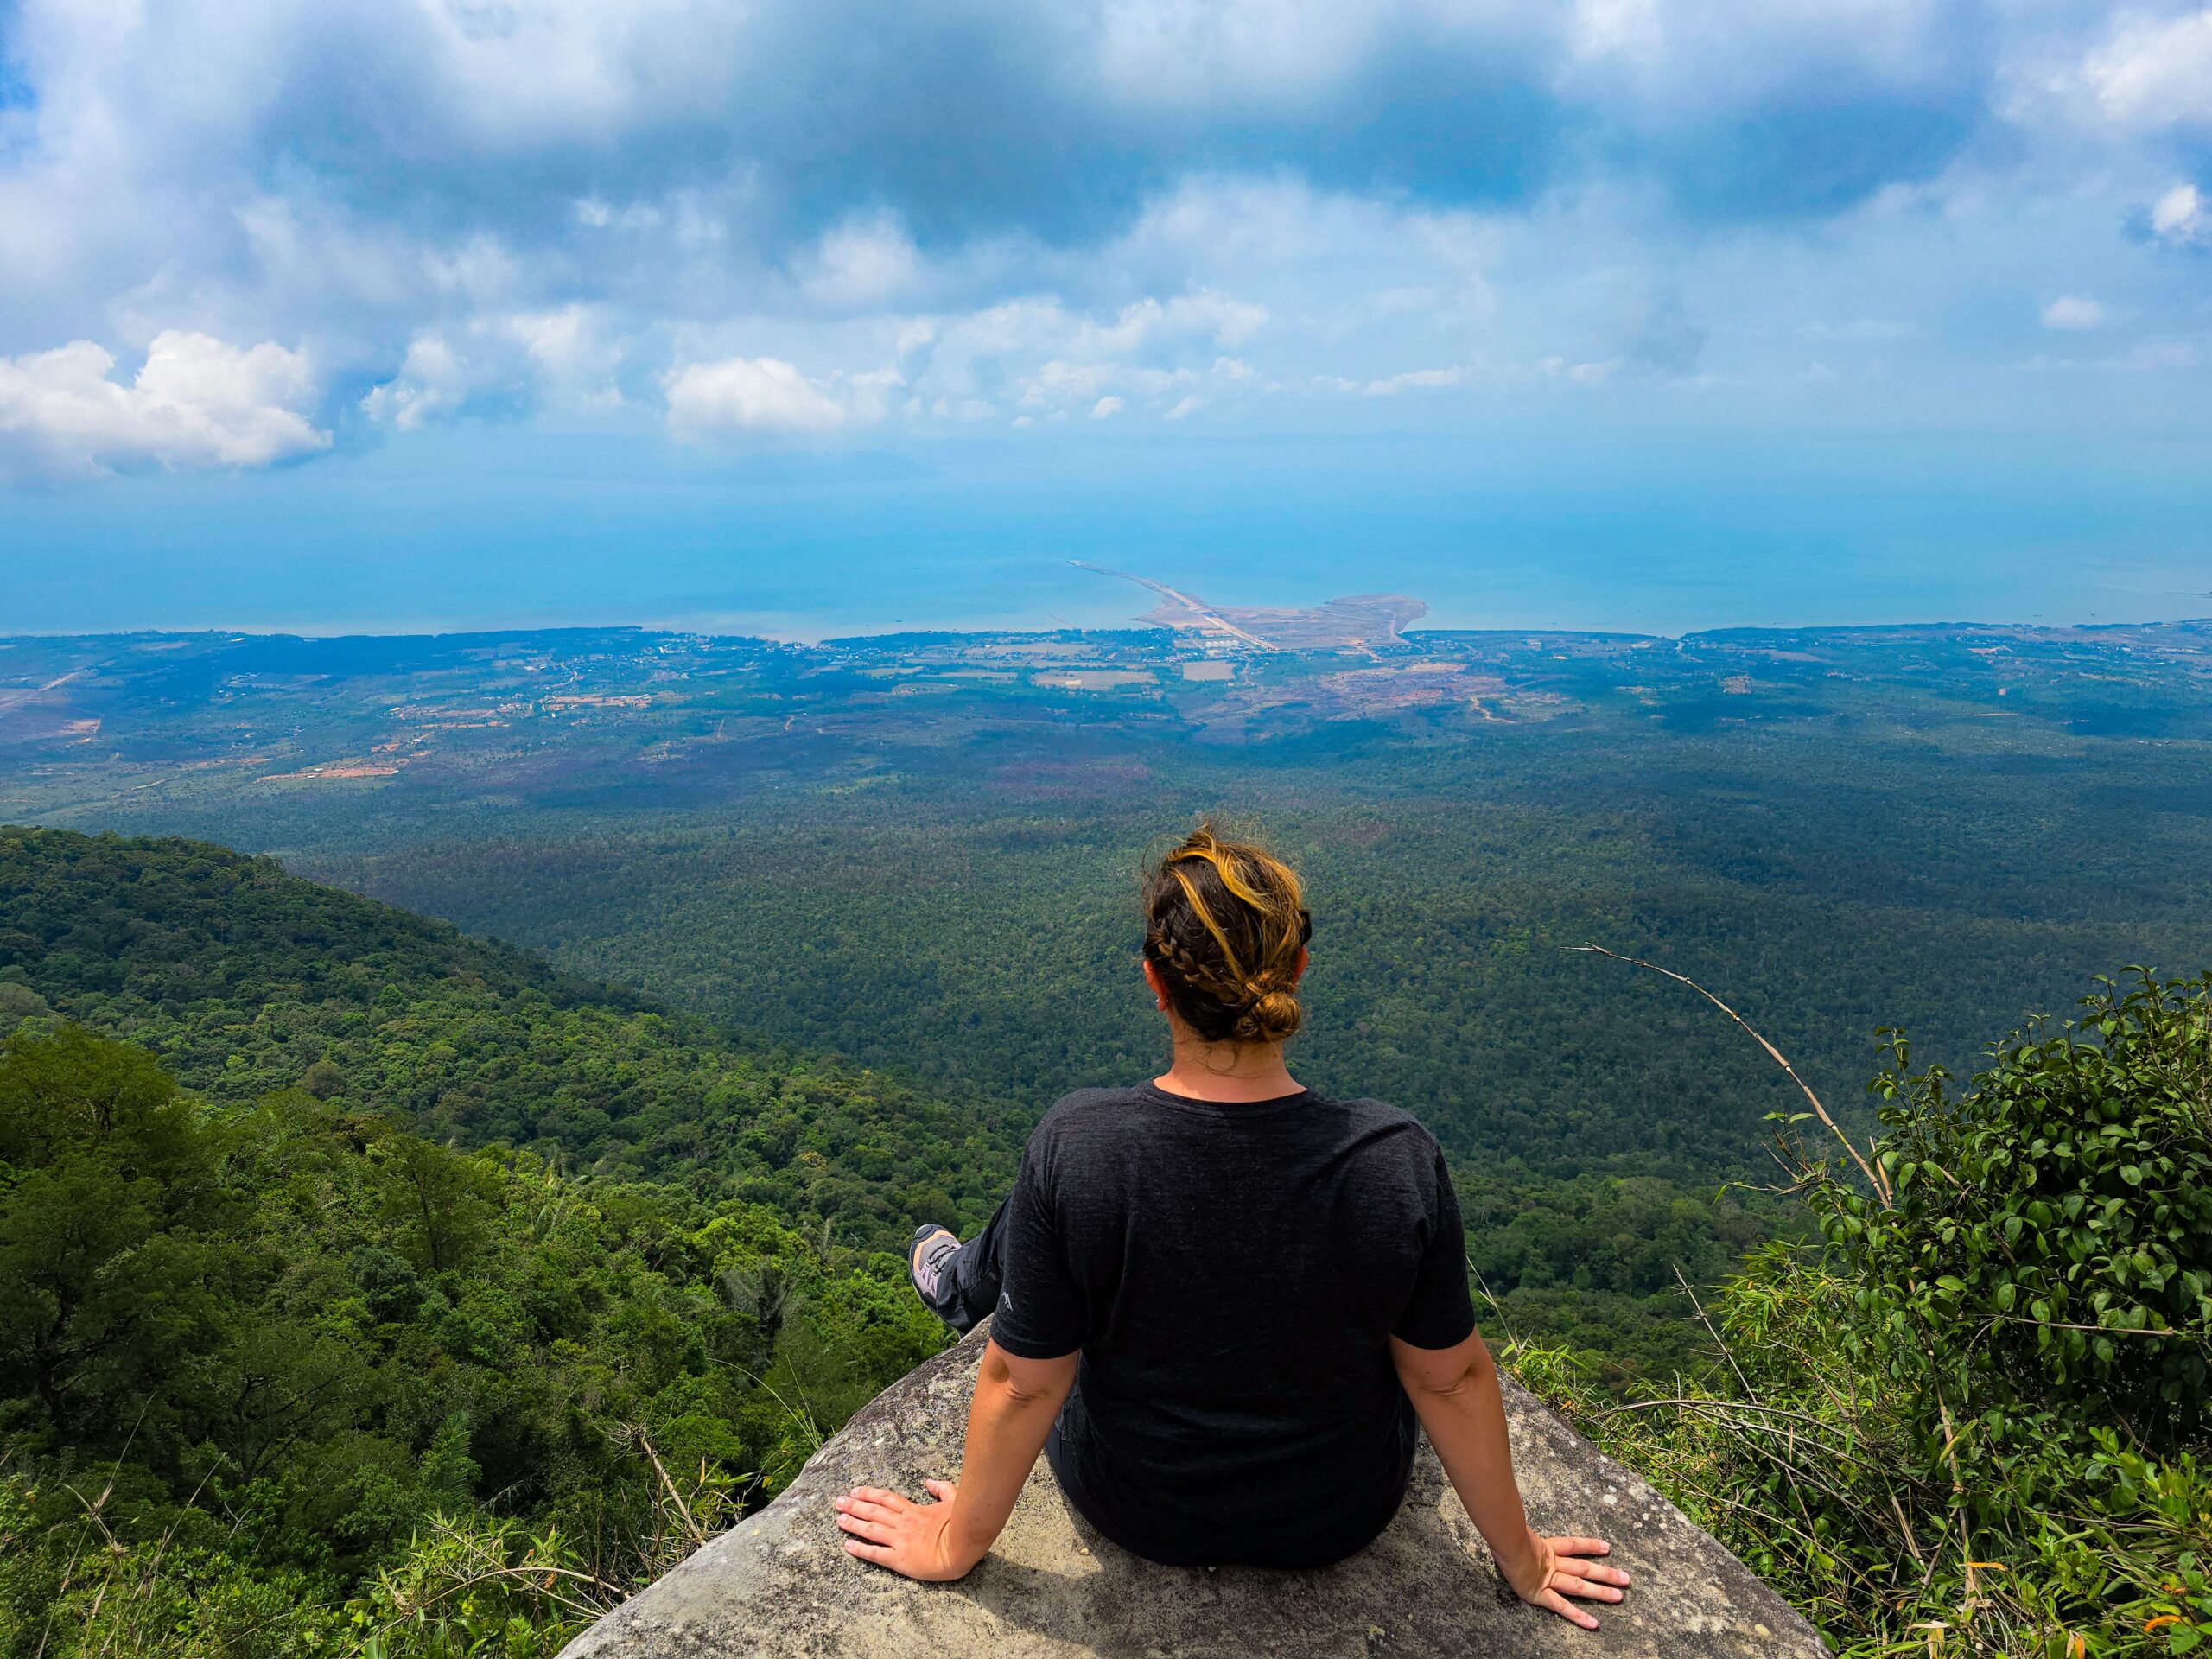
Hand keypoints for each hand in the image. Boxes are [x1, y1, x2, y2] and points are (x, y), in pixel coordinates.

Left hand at [833, 1480, 979, 1580]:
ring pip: (871, 1529)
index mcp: (914, 1511)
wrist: (962, 1547)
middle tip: (838, 1502)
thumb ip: (941, 1489)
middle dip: (854, 1505)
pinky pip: (875, 1553)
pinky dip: (860, 1549)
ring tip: (839, 1519)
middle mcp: (903, 1523)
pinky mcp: (899, 1559)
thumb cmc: (961, 1524)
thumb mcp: (954, 1500)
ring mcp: (900, 1540)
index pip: (886, 1498)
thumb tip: (929, 1482)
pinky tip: (848, 1545)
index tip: (855, 1491)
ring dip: (853, 1523)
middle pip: (874, 1511)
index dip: (869, 1494)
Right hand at [1501, 1531, 1630, 1629]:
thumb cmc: (1505, 1535)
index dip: (1590, 1546)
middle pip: (1583, 1568)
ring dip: (1600, 1592)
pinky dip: (1578, 1616)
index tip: (1606, 1547)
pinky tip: (1593, 1623)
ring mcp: (1548, 1579)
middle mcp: (1551, 1564)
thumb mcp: (1516, 1531)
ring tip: (1619, 1597)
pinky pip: (1562, 1607)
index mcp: (1546, 1549)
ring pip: (1579, 1586)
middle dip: (1605, 1573)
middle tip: (1626, 1578)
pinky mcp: (1540, 1594)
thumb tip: (1515, 1524)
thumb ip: (1521, 1532)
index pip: (1573, 1545)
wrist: (1506, 1543)